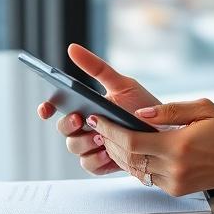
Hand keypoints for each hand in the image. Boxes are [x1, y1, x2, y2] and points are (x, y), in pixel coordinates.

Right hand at [36, 43, 160, 175]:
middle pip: (64, 129)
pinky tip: (109, 153)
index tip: (46, 108)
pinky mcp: (103, 163)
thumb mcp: (122, 84)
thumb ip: (97, 67)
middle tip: (82, 119)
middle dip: (69, 125)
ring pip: (74, 148)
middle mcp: (86, 127)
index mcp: (86, 107)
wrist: (168, 131)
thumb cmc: (143, 105)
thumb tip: (71, 47)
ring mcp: (93, 146)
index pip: (58, 107)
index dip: (47, 108)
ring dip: (85, 143)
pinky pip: (89, 165)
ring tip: (103, 138)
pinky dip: (96, 160)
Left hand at [88, 99, 213, 195]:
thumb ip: (170, 110)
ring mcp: (174, 183)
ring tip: (110, 137)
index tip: (97, 118)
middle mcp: (174, 168)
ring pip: (134, 170)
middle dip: (108, 141)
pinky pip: (146, 178)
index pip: (131, 141)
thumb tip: (139, 114)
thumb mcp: (203, 108)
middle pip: (128, 157)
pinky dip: (134, 164)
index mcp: (179, 146)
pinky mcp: (176, 191)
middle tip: (98, 126)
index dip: (109, 130)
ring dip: (118, 154)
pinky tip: (130, 151)